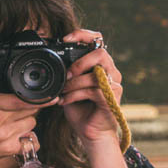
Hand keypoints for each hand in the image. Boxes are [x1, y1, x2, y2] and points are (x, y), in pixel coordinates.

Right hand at [0, 55, 53, 166]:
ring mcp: (6, 136)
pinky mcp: (11, 148)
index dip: (38, 99)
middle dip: (29, 107)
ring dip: (27, 121)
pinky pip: (32, 139)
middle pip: (30, 109)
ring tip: (12, 122)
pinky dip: (28, 137)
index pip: (20, 100)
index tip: (51, 97)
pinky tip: (17, 135)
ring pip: (32, 122)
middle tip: (17, 109)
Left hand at [58, 30, 123, 146]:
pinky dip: (74, 95)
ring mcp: (114, 85)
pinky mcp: (112, 98)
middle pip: (101, 53)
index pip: (98, 40)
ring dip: (74, 83)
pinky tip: (65, 101)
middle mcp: (111, 72)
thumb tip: (53, 56)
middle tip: (68, 74)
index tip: (65, 39)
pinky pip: (92, 90)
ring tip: (63, 92)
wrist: (91, 132)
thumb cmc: (81, 109)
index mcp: (101, 65)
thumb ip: (68, 70)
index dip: (83, 35)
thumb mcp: (70, 85)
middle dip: (81, 62)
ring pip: (95, 73)